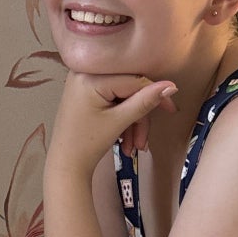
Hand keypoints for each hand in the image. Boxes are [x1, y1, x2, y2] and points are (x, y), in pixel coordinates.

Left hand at [49, 68, 177, 176]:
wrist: (65, 164)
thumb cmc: (87, 144)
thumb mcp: (119, 121)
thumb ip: (145, 102)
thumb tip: (171, 87)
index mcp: (90, 76)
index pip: (133, 81)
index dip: (154, 96)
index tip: (172, 110)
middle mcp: (84, 72)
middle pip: (128, 89)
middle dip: (139, 117)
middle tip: (142, 142)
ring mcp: (83, 82)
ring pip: (122, 97)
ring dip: (132, 123)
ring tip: (132, 148)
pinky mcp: (85, 93)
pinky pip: (112, 100)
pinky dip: (121, 120)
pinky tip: (123, 141)